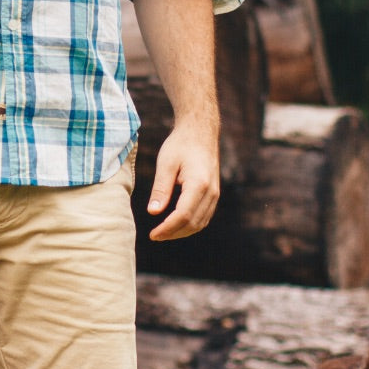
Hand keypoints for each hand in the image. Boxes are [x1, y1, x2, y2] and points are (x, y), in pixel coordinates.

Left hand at [146, 123, 219, 241]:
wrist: (200, 131)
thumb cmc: (180, 145)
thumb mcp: (166, 164)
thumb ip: (160, 189)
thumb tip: (153, 212)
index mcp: (199, 184)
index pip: (183, 215)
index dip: (167, 229)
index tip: (152, 234)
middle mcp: (211, 192)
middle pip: (193, 223)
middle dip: (173, 233)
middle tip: (154, 236)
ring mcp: (215, 194)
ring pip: (201, 222)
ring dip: (182, 232)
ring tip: (163, 233)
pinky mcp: (214, 193)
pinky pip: (204, 216)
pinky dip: (190, 224)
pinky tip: (175, 224)